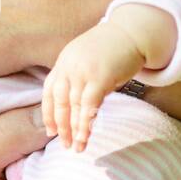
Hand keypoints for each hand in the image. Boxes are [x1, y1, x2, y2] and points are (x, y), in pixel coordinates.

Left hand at [42, 19, 145, 151]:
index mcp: (63, 61)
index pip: (49, 91)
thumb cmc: (112, 48)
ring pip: (74, 106)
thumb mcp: (86, 59)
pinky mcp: (100, 77)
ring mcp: (83, 71)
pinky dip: (86, 123)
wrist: (132, 32)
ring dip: (75, 129)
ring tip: (77, 147)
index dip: (48, 112)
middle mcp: (69, 66)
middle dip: (61, 125)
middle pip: (59, 101)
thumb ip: (77, 77)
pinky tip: (86, 136)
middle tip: (64, 144)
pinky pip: (89, 105)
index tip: (50, 131)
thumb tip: (75, 104)